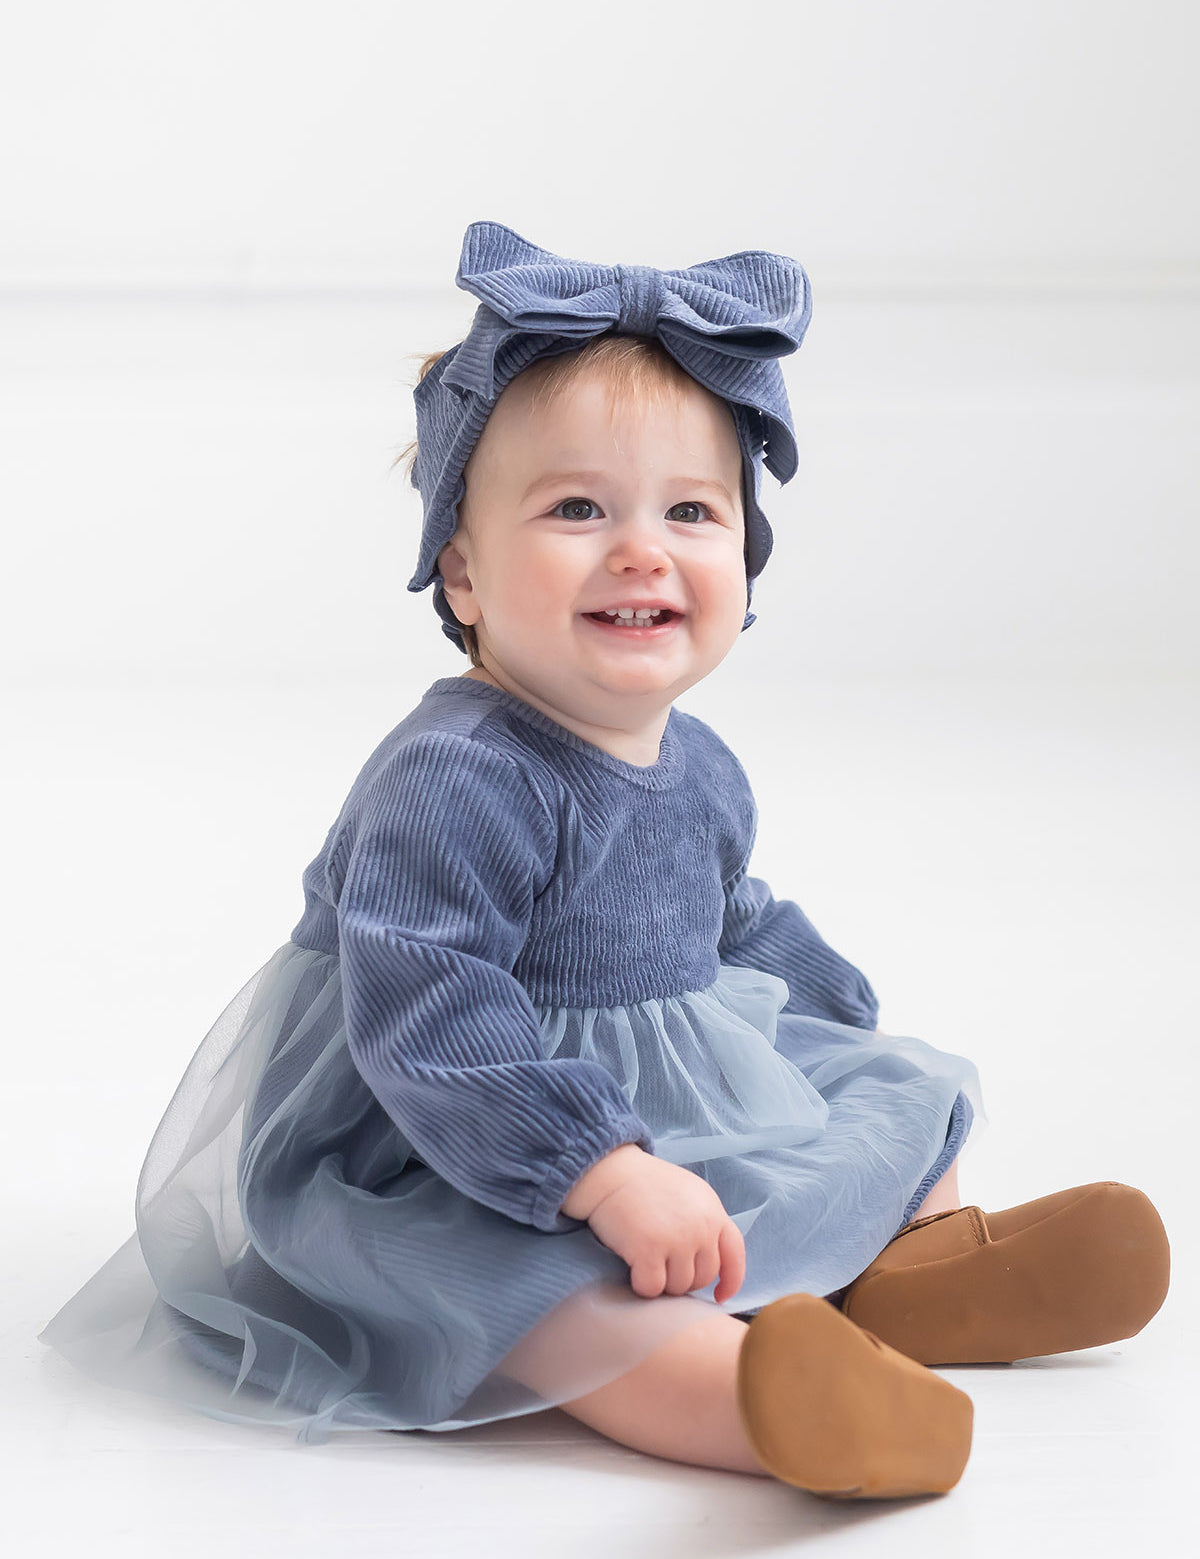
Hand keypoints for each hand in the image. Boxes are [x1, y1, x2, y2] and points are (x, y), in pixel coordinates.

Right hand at [581, 1150, 746, 1303]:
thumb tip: (714, 1265)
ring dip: (661, 1283)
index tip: (720, 1296)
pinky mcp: (648, 1251)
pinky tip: (633, 1268)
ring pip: (678, 1287)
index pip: (734, 1254)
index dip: (731, 1280)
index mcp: (713, 1211)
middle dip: (682, 1279)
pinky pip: (652, 1288)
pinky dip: (642, 1285)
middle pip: (702, 1278)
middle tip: (662, 1264)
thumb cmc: (646, 1184)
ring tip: (646, 1259)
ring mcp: (676, 1240)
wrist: (611, 1171)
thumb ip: (705, 1223)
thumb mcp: (689, 1194)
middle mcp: (700, 1227)